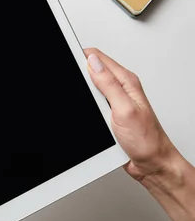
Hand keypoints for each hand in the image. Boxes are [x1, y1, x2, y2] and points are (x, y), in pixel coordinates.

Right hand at [84, 48, 179, 181]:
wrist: (152, 163)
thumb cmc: (147, 140)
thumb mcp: (125, 109)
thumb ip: (108, 84)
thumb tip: (92, 62)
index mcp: (126, 81)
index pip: (97, 58)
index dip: (80, 57)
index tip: (68, 62)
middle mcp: (120, 89)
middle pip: (91, 72)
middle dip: (79, 77)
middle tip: (78, 91)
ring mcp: (114, 101)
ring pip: (89, 90)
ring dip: (83, 96)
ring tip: (87, 106)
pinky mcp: (108, 113)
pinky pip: (91, 105)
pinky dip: (86, 107)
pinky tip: (89, 114)